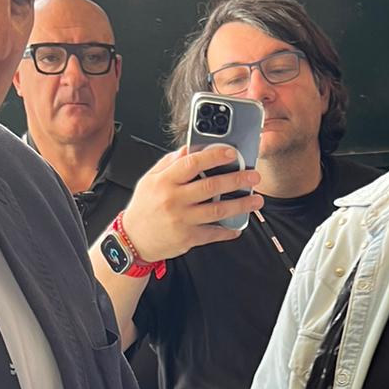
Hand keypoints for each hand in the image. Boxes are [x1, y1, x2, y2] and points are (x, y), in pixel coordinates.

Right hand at [121, 145, 261, 262]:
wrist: (133, 240)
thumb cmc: (144, 207)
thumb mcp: (150, 180)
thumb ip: (170, 163)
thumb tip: (189, 149)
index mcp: (165, 181)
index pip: (192, 163)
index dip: (215, 156)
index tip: (232, 153)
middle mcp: (174, 200)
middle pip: (211, 187)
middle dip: (237, 180)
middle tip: (253, 177)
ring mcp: (182, 220)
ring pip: (218, 211)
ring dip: (241, 205)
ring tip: (256, 200)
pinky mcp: (188, 238)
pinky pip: (213, 233)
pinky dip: (228, 230)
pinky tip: (239, 226)